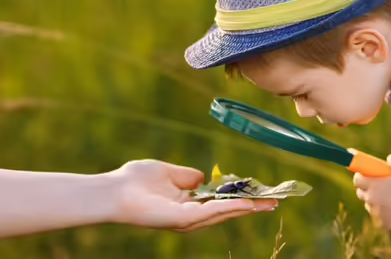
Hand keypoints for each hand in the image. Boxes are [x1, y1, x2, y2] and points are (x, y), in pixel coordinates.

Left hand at [101, 159, 276, 231]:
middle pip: (227, 211)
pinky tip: (246, 204)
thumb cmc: (135, 180)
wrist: (114, 190)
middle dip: (252, 206)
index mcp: (188, 204)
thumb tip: (203, 178)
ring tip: (269, 204)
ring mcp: (187, 220)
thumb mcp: (168, 172)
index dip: (240, 197)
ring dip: (247, 209)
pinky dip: (229, 208)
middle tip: (276, 202)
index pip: (220, 202)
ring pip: (224, 214)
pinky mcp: (182, 220)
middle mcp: (190, 216)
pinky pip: (210, 213)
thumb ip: (188, 176)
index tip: (260, 192)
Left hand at [352, 154, 390, 230]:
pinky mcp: (383, 224)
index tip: (364, 174)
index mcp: (373, 185)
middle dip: (365, 188)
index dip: (360, 176)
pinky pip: (378, 217)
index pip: (357, 179)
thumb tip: (390, 158)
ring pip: (369, 205)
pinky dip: (382, 213)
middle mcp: (371, 200)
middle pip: (361, 193)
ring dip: (374, 201)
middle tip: (376, 185)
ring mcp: (376, 214)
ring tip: (386, 199)